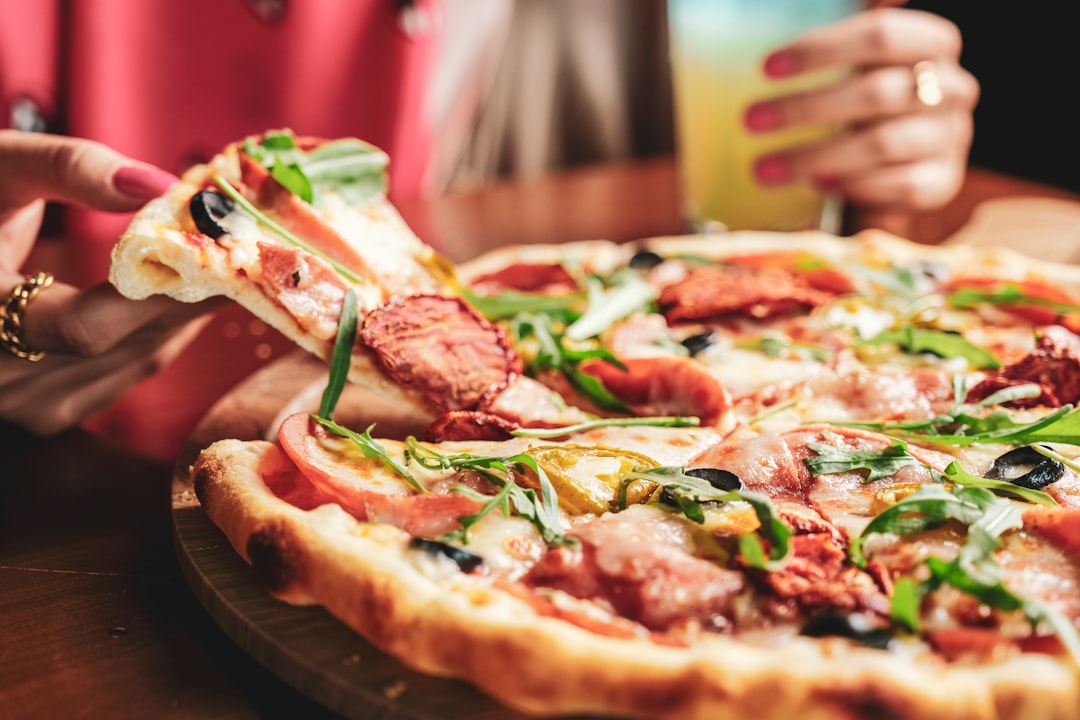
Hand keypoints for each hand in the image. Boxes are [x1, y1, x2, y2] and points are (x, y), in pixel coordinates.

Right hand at [0, 130, 212, 434]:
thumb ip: (68, 168)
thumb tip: (162, 184)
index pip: (84, 327)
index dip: (157, 292)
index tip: (215, 251)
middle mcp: (0, 375)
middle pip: (126, 344)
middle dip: (191, 293)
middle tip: (245, 252)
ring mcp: (25, 404)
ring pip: (138, 360)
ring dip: (188, 312)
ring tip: (229, 266)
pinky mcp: (50, 411)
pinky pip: (129, 371)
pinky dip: (165, 330)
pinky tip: (192, 294)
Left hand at [744, 6, 979, 214]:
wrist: (902, 162)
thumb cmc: (869, 98)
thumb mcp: (858, 58)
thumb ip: (846, 23)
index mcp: (931, 42)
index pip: (881, 34)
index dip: (821, 48)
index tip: (767, 68)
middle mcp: (951, 87)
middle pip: (877, 93)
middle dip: (804, 108)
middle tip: (751, 120)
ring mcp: (950, 137)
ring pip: (882, 144)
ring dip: (815, 156)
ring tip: (763, 168)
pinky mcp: (943, 182)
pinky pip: (898, 186)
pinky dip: (853, 185)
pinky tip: (816, 183)